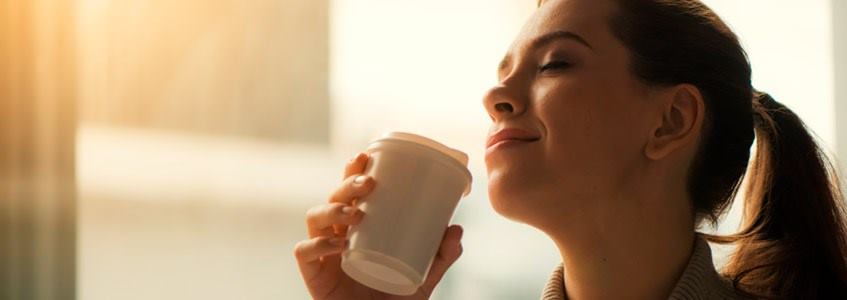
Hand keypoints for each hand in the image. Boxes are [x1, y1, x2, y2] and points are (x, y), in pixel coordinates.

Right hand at [294, 152, 463, 299]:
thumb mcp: (423, 277)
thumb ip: (440, 256)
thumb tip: (456, 229)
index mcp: (358, 228)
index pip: (351, 191)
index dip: (353, 170)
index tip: (366, 156)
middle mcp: (337, 234)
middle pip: (333, 197)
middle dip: (347, 184)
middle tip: (368, 183)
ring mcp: (323, 253)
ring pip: (315, 217)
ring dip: (332, 209)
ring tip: (354, 213)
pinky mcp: (313, 274)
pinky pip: (304, 251)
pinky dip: (317, 243)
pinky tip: (337, 243)